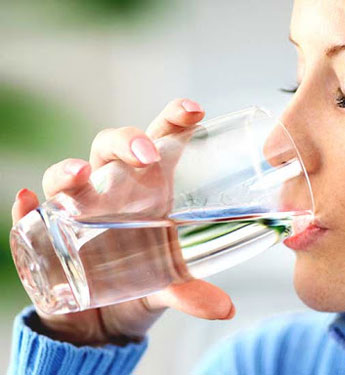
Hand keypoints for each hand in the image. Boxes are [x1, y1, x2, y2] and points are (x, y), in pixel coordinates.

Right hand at [11, 98, 235, 345]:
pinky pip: (33, 214)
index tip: (194, 110)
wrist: (106, 313)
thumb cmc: (144, 279)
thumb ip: (192, 292)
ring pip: (69, 174)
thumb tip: (225, 309)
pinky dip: (28, 208)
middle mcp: (113, 187)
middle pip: (113, 146)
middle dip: (126, 141)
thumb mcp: (170, 285)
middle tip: (145, 155)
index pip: (161, 141)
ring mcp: (79, 207)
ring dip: (70, 170)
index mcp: (150, 186)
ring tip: (78, 176)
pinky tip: (29, 203)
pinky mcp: (50, 232)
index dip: (174, 120)